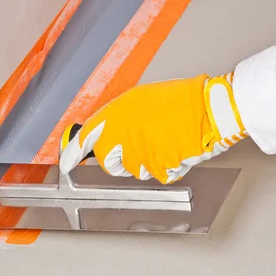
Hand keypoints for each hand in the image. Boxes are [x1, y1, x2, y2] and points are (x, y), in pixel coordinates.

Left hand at [59, 74, 246, 183]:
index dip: (73, 153)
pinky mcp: (158, 166)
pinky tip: (176, 149)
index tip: (66, 163)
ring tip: (166, 140)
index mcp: (117, 112)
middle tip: (141, 146)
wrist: (209, 109)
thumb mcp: (141, 100)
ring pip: (136, 170)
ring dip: (149, 161)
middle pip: (110, 162)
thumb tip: (107, 132)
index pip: (86, 137)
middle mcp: (123, 133)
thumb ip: (120, 118)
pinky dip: (167, 166)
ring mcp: (140, 152)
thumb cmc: (181, 102)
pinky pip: (157, 174)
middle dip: (122, 161)